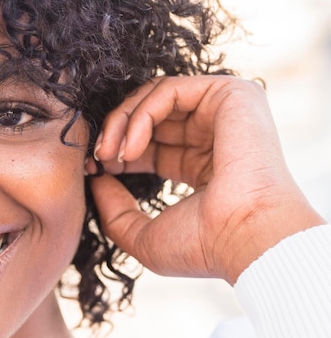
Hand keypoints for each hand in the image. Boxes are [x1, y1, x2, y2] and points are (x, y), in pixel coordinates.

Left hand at [88, 76, 323, 283]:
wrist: (245, 238)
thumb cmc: (203, 246)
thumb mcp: (144, 236)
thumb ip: (115, 211)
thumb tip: (96, 181)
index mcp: (201, 167)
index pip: (150, 145)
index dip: (117, 152)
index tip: (93, 170)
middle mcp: (213, 137)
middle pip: (150, 118)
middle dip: (114, 134)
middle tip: (95, 159)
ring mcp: (223, 114)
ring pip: (155, 98)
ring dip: (121, 122)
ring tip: (106, 155)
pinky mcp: (229, 95)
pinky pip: (168, 90)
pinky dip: (140, 115)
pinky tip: (129, 148)